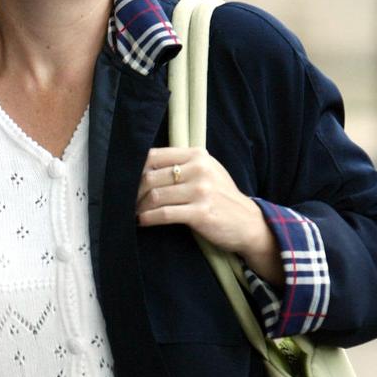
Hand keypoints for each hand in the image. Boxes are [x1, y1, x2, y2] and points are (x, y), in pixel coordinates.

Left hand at [136, 147, 283, 286]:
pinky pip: (165, 214)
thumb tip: (143, 168)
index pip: (155, 156)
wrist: (248, 221)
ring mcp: (201, 191)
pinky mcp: (201, 213)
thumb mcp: (206, 171)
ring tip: (136, 212)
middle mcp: (199, 169)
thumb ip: (181, 165)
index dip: (136, 169)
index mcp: (197, 155)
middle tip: (128, 202)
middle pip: (151, 177)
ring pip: (156, 196)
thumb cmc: (221, 196)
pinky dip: (149, 218)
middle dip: (135, 192)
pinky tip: (143, 222)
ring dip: (139, 207)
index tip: (128, 181)